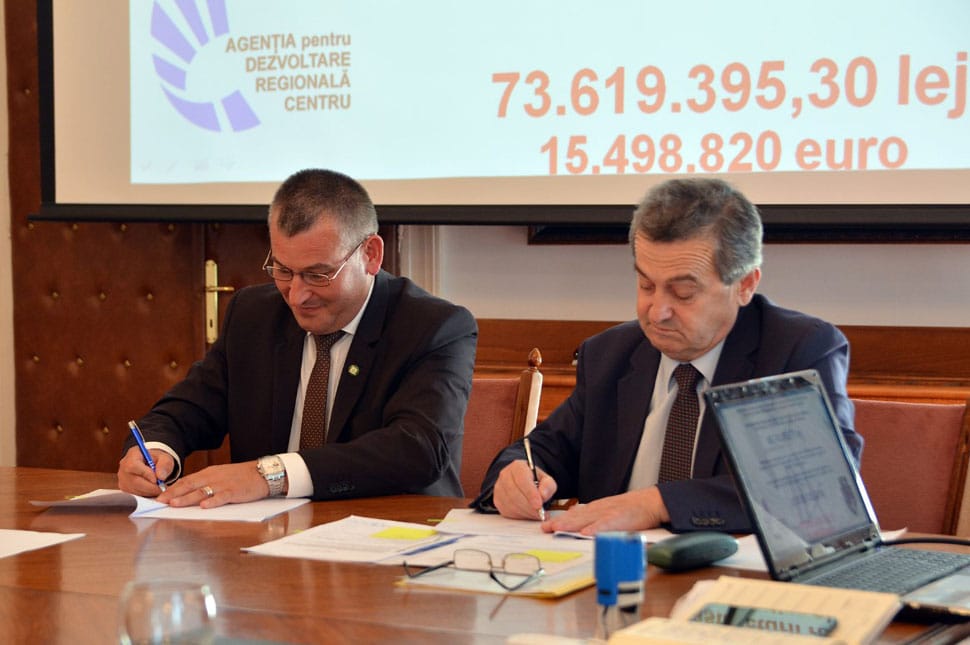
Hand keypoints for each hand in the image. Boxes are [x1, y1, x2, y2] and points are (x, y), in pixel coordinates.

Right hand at [118, 446, 173, 496]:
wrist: (152, 464)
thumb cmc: (157, 460)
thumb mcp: (165, 458)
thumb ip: (164, 465)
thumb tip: (161, 477)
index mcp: (132, 454)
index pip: (133, 465)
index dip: (145, 474)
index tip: (157, 479)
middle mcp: (124, 466)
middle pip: (133, 480)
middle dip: (149, 487)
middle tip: (161, 488)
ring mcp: (122, 478)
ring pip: (134, 489)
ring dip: (148, 491)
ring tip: (158, 488)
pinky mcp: (124, 488)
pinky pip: (134, 494)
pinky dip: (145, 494)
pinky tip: (152, 490)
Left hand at [156, 462, 268, 508]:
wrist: (262, 473)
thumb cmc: (241, 476)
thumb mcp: (220, 476)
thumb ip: (205, 483)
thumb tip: (187, 493)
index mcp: (209, 473)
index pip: (186, 480)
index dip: (172, 489)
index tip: (159, 497)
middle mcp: (213, 477)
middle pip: (190, 485)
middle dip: (173, 494)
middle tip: (160, 502)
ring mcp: (223, 484)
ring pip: (202, 491)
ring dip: (187, 498)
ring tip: (175, 504)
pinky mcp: (235, 492)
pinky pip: (222, 497)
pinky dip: (213, 501)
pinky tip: (204, 506)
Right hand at [493, 460, 556, 520]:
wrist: (521, 482)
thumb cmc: (534, 480)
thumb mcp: (545, 479)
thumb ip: (548, 485)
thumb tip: (543, 495)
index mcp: (517, 467)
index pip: (522, 480)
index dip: (531, 494)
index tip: (539, 505)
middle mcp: (505, 475)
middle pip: (515, 494)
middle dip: (529, 507)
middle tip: (541, 513)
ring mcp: (499, 488)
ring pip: (511, 504)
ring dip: (526, 512)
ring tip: (537, 514)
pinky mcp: (497, 500)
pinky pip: (507, 511)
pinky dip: (520, 515)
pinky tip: (528, 514)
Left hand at [542, 487, 669, 535]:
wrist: (652, 502)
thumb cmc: (632, 509)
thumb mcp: (609, 511)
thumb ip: (594, 516)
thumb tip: (578, 522)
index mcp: (597, 508)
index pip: (575, 514)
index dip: (560, 520)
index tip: (547, 526)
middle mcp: (599, 509)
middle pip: (576, 517)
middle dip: (560, 523)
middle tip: (545, 529)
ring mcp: (609, 513)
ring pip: (586, 519)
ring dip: (570, 525)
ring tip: (557, 529)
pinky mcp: (620, 518)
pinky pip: (606, 524)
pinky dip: (596, 529)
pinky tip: (586, 533)